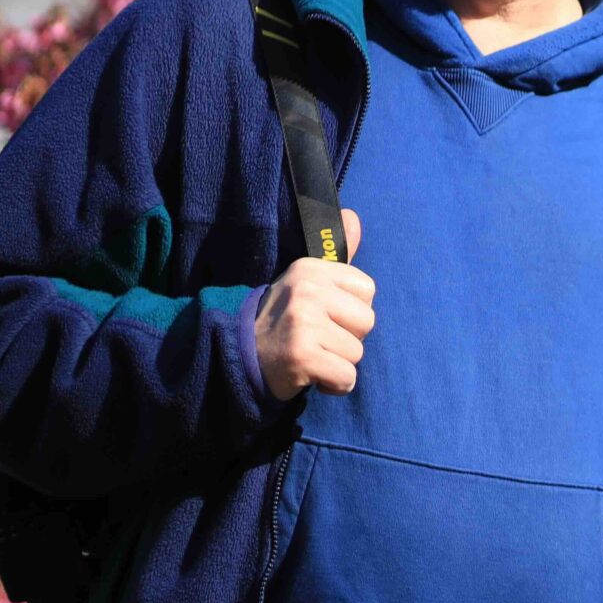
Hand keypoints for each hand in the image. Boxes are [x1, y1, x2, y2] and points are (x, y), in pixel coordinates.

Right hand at [253, 208, 373, 401]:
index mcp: (311, 269)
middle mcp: (307, 290)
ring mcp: (303, 322)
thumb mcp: (306, 282)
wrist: (235, 355)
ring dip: (337, 363)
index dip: (350, 311)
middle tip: (317, 339)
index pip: (367, 290)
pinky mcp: (302, 355)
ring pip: (357, 353)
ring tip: (311, 356)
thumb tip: (355, 217)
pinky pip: (346, 378)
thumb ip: (337, 257)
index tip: (324, 316)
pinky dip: (334, 385)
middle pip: (367, 321)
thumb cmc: (283, 321)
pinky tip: (311, 375)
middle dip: (348, 338)